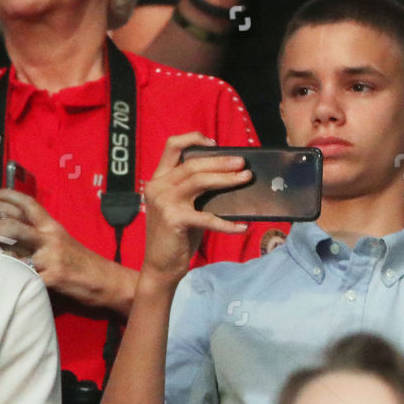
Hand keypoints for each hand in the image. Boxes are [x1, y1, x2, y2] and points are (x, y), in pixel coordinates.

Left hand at [0, 189, 115, 306]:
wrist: (106, 282)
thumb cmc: (82, 262)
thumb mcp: (62, 241)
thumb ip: (38, 234)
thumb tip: (8, 231)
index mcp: (52, 226)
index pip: (27, 203)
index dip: (5, 195)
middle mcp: (50, 237)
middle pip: (10, 225)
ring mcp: (50, 257)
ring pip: (12, 250)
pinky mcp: (51, 277)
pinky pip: (21, 275)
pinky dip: (7, 276)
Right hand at [140, 133, 249, 286]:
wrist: (160, 266)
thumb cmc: (177, 235)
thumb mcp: (184, 207)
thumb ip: (197, 191)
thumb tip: (230, 176)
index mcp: (159, 179)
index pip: (171, 146)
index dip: (193, 138)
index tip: (215, 142)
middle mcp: (158, 186)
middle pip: (192, 164)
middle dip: (221, 161)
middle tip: (242, 163)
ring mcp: (164, 202)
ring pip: (199, 181)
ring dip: (226, 179)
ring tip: (246, 178)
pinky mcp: (174, 220)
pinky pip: (207, 218)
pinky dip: (227, 224)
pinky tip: (243, 227)